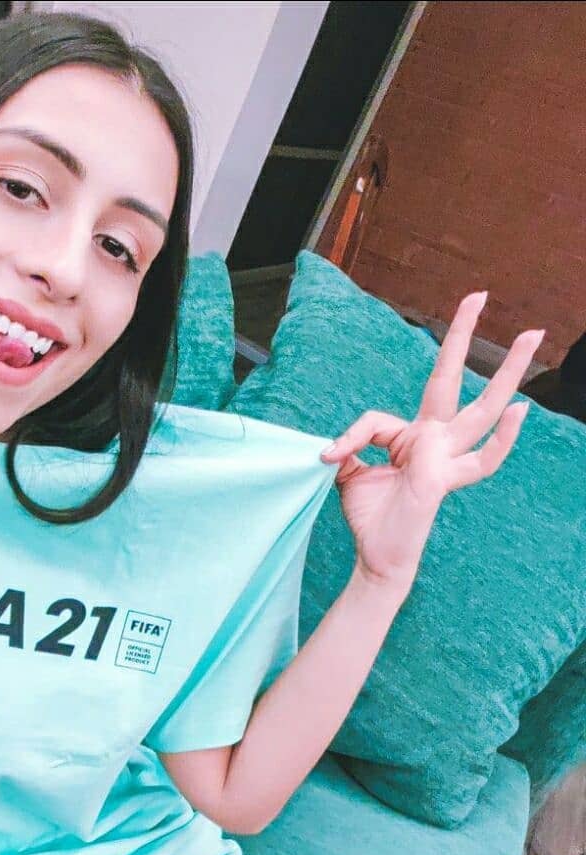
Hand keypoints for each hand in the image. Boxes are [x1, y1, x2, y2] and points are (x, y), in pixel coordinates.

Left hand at [318, 291, 543, 595]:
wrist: (375, 556)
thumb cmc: (369, 518)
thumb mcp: (348, 476)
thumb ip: (349, 450)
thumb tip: (332, 445)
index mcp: (410, 437)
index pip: (378, 419)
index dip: (349, 436)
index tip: (328, 455)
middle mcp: (433, 441)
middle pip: (451, 381)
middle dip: (462, 337)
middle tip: (479, 294)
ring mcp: (444, 457)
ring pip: (483, 409)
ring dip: (507, 372)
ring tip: (532, 334)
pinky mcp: (444, 477)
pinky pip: (482, 459)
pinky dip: (503, 440)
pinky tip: (521, 413)